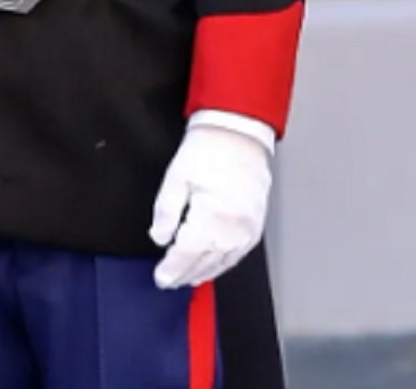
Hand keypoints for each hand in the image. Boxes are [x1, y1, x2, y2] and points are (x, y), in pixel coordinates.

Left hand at [149, 122, 271, 288]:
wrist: (237, 133)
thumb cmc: (207, 150)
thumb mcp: (176, 177)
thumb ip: (166, 211)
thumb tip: (160, 237)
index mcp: (212, 216)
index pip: (187, 254)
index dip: (172, 269)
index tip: (160, 278)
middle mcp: (234, 228)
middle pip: (206, 262)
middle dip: (185, 274)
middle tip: (169, 281)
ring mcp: (248, 229)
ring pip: (224, 262)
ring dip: (204, 273)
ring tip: (186, 279)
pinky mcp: (255, 226)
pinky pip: (238, 254)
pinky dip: (223, 264)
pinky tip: (212, 266)